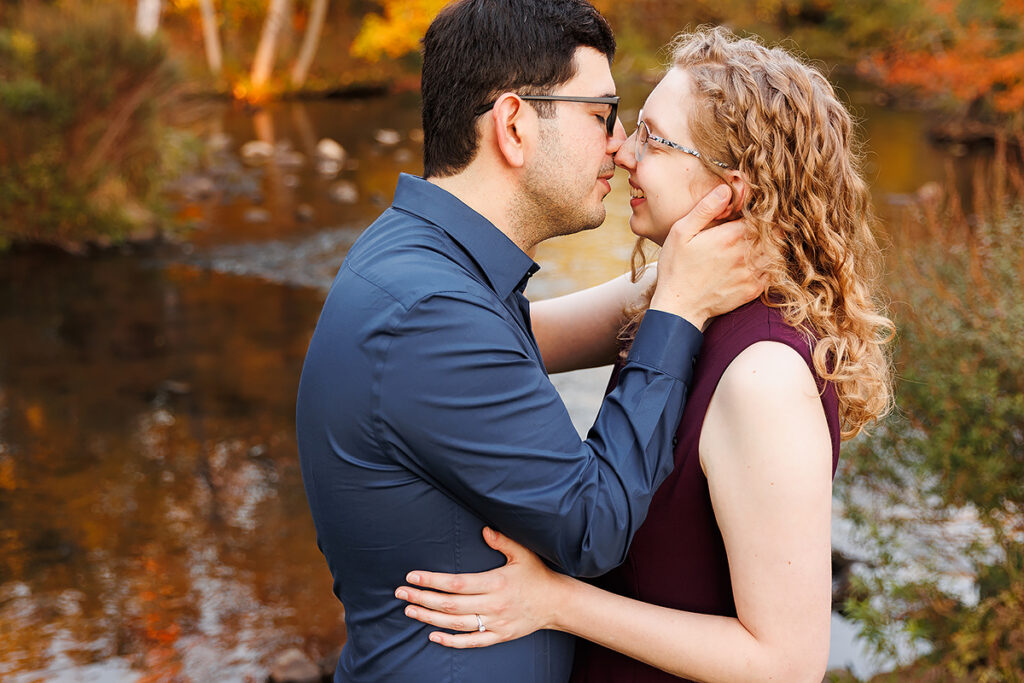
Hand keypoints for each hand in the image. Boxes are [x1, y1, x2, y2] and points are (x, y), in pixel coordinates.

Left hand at [395, 527, 566, 647]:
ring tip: (410, 609)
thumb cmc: (536, 575)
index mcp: (496, 583)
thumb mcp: (523, 553)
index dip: (433, 580)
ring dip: (430, 618)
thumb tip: (484, 530)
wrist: (556, 603)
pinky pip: (471, 642)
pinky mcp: (499, 636)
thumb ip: (503, 541)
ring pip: (456, 624)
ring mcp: (495, 623)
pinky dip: (451, 641)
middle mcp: (493, 605)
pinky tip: (433, 635)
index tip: (413, 576)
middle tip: (401, 592)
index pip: (457, 583)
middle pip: (450, 605)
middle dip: (423, 598)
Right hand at [650, 184, 765, 328]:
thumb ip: (705, 209)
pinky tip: (757, 263)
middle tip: (762, 226)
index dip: (762, 211)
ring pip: (777, 252)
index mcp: (730, 235)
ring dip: (772, 246)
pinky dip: (770, 265)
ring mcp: (752, 273)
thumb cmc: (676, 268)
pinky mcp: (753, 290)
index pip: (762, 215)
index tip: (755, 211)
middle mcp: (746, 254)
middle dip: (771, 227)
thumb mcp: (681, 232)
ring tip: (760, 243)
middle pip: (775, 233)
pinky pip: (773, 273)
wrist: (678, 307)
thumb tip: (725, 189)